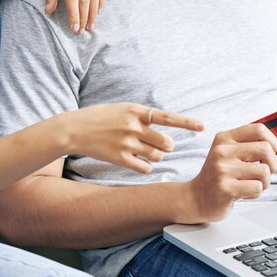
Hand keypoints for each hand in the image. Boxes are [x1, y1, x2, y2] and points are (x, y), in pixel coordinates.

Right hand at [57, 103, 203, 172]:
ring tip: (144, 151)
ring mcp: (126, 143)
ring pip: (158, 156)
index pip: (168, 117)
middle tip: (161, 145)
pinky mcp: (119, 158)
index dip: (187, 123)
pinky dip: (146, 167)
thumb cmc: (101, 117)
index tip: (203, 126)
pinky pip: (145, 168)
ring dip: (156, 156)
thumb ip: (144, 116)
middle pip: (167, 143)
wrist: (74, 129)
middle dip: (167, 146)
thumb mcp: (123, 108)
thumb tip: (166, 124)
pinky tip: (137, 161)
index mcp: (136, 111)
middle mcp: (133, 127)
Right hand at [186, 124, 276, 221]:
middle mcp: (222, 151)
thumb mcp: (228, 153)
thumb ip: (249, 145)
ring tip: (250, 184)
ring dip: (264, 182)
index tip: (269, 154)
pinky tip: (243, 193)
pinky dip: (256, 193)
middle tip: (262, 173)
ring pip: (264, 171)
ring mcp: (223, 170)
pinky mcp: (226, 189)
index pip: (259, 130)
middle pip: (266, 149)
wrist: (196, 198)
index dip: (272, 142)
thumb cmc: (219, 176)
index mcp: (225, 138)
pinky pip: (257, 187)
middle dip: (272, 164)